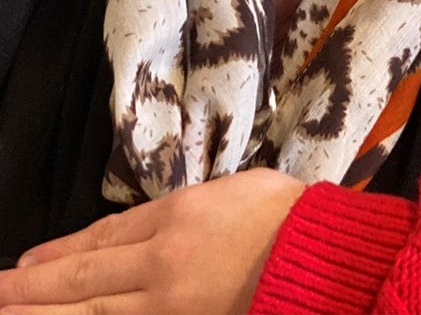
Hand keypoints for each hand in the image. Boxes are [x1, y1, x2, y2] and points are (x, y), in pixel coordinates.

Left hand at [0, 168, 305, 314]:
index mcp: (175, 218)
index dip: (59, 254)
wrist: (319, 252)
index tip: (23, 267)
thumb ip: (178, 211)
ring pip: (94, 313)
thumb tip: (135, 233)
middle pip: (84, 278)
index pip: (102, 238)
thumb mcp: (225, 191)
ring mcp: (170, 304)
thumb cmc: (280, 212)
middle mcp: (161, 263)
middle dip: (30, 292)